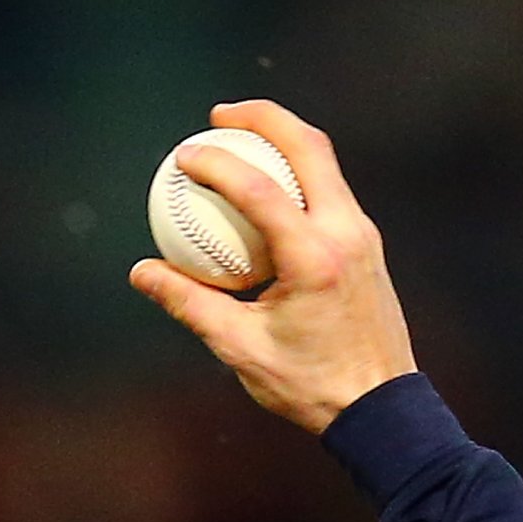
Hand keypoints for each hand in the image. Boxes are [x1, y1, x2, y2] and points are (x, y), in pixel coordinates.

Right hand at [131, 100, 416, 434]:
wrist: (379, 405)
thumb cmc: (308, 385)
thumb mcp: (240, 348)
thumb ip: (190, 304)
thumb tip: (143, 272)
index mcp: (314, 259)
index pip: (260, 191)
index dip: (217, 164)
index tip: (183, 156)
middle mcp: (346, 233)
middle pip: (308, 146)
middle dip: (263, 118)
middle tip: (219, 116)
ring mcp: (362, 234)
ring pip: (323, 162)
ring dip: (282, 140)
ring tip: (241, 138)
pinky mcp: (367, 243)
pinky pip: (328, 189)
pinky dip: (295, 173)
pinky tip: (265, 187)